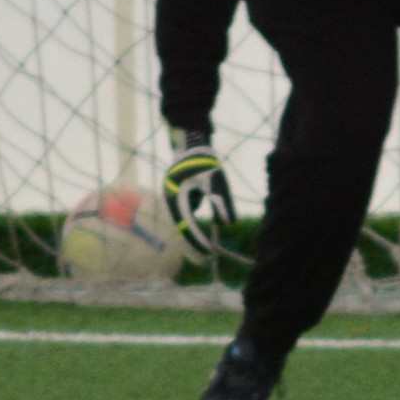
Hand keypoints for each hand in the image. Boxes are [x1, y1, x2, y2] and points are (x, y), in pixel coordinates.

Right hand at [159, 132, 239, 267]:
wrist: (192, 142)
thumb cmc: (206, 160)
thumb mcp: (217, 180)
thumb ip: (223, 202)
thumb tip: (229, 224)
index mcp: (176, 196)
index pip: (187, 225)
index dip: (197, 240)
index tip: (209, 253)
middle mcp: (170, 199)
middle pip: (182, 226)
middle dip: (194, 241)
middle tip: (207, 258)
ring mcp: (172, 196)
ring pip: (187, 216)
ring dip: (198, 218)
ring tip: (208, 207)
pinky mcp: (177, 194)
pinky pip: (190, 207)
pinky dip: (198, 206)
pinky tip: (203, 186)